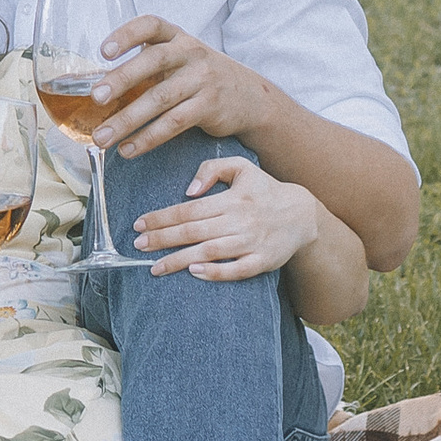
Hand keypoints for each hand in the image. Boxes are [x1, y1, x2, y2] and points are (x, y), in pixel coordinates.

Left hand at [92, 14, 268, 158]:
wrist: (250, 97)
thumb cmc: (200, 76)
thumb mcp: (180, 59)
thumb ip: (147, 64)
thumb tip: (95, 85)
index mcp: (177, 36)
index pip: (150, 25)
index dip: (126, 35)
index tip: (103, 51)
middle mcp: (191, 52)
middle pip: (153, 61)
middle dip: (121, 79)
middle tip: (95, 97)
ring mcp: (202, 79)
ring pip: (160, 99)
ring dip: (127, 120)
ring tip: (102, 137)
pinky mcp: (209, 106)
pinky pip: (173, 124)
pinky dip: (148, 138)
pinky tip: (128, 149)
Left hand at [132, 154, 319, 281]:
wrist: (302, 214)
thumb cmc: (264, 190)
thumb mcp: (242, 167)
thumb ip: (212, 170)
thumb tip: (188, 190)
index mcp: (231, 198)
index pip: (188, 210)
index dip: (161, 217)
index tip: (138, 225)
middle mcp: (239, 220)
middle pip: (193, 232)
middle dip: (162, 239)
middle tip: (138, 246)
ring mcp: (251, 243)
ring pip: (209, 252)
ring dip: (179, 260)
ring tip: (155, 268)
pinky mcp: (262, 262)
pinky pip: (236, 271)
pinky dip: (215, 272)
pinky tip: (193, 273)